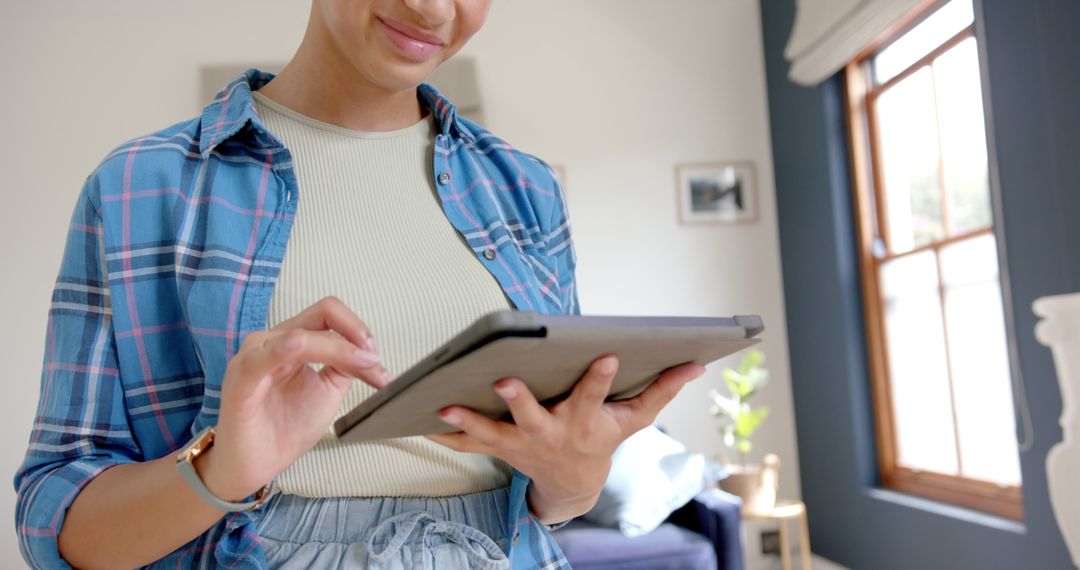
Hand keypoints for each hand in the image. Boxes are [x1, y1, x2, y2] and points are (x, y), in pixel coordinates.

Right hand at [198, 297, 392, 500]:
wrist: (259, 463)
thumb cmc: (286, 427)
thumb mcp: (329, 390)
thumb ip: (346, 366)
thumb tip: (370, 353)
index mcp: (294, 339)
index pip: (330, 315)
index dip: (359, 330)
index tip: (376, 359)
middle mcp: (274, 340)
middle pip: (322, 315)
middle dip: (356, 336)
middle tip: (374, 361)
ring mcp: (256, 356)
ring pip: (303, 335)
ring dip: (339, 349)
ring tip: (362, 367)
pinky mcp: (242, 378)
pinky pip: (263, 356)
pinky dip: (284, 348)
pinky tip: (298, 346)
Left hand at [426, 355, 705, 522]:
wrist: (573, 484)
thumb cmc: (602, 441)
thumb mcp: (635, 420)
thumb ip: (661, 390)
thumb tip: (695, 364)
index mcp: (585, 421)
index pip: (595, 396)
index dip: (599, 377)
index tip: (604, 354)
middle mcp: (551, 433)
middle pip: (535, 416)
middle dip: (520, 400)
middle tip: (505, 380)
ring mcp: (521, 444)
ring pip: (492, 433)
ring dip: (468, 421)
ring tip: (445, 406)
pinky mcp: (499, 448)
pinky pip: (467, 444)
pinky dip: (445, 435)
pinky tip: (420, 420)